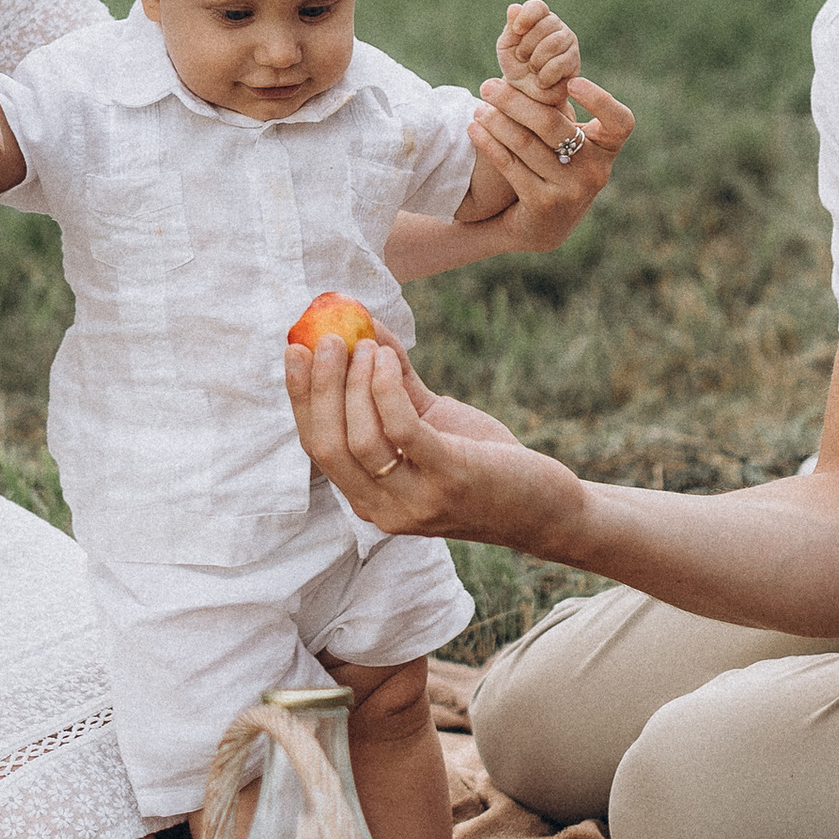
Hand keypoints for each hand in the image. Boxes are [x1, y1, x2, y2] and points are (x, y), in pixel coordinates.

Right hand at [287, 331, 578, 551]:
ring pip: (359, 439)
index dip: (300, 398)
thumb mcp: (431, 424)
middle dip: (320, 387)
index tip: (294, 351)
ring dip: (354, 383)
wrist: (544, 505)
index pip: (318, 448)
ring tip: (364, 345)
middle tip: (326, 339)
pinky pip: (400, 430)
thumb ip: (395, 386)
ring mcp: (415, 500)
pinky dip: (385, 387)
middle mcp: (384, 510)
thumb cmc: (484, 463)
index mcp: (370, 500)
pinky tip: (385, 359)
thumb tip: (365, 329)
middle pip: (329, 445)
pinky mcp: (448, 479)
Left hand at [469, 71, 633, 250]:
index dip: (601, 99)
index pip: (620, 121)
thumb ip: (561, 113)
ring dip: (496, 120)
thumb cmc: (554, 167)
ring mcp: (572, 190)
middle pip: (554, 125)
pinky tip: (474, 129)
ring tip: (477, 106)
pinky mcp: (544, 204)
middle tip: (488, 85)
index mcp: (607, 149)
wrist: (540, 226)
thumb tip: (530, 67)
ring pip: (526, 143)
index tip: (572, 81)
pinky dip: (489, 143)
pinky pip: (511, 165)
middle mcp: (596, 171)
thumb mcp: (567, 143)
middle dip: (515, 101)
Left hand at [497, 0, 581, 102]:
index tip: (517, 31)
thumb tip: (514, 7)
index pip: (537, 6)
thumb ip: (510, 28)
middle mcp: (557, 27)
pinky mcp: (575, 61)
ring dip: (536, 60)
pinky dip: (545, 75)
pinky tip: (542, 80)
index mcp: (539, 19)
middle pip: (546, 24)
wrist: (528, 95)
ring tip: (532, 69)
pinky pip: (560, 63)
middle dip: (528, 45)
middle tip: (522, 58)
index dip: (527, 16)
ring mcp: (569, 42)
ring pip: (554, 42)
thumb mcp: (507, 47)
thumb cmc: (516, 67)